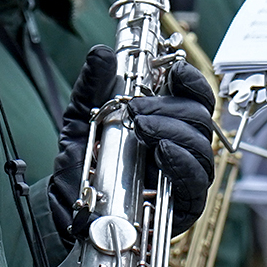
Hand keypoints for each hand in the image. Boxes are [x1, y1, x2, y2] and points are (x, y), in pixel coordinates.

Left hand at [50, 46, 218, 238]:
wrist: (63, 212)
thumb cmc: (81, 168)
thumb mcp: (81, 121)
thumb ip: (93, 88)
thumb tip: (102, 54)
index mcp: (165, 124)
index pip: (195, 97)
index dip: (191, 80)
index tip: (174, 70)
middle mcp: (180, 149)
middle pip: (201, 119)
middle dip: (172, 108)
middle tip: (137, 109)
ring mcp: (182, 178)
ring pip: (202, 148)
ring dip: (174, 131)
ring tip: (142, 128)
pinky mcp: (182, 208)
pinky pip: (196, 183)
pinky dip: (182, 163)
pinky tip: (162, 152)